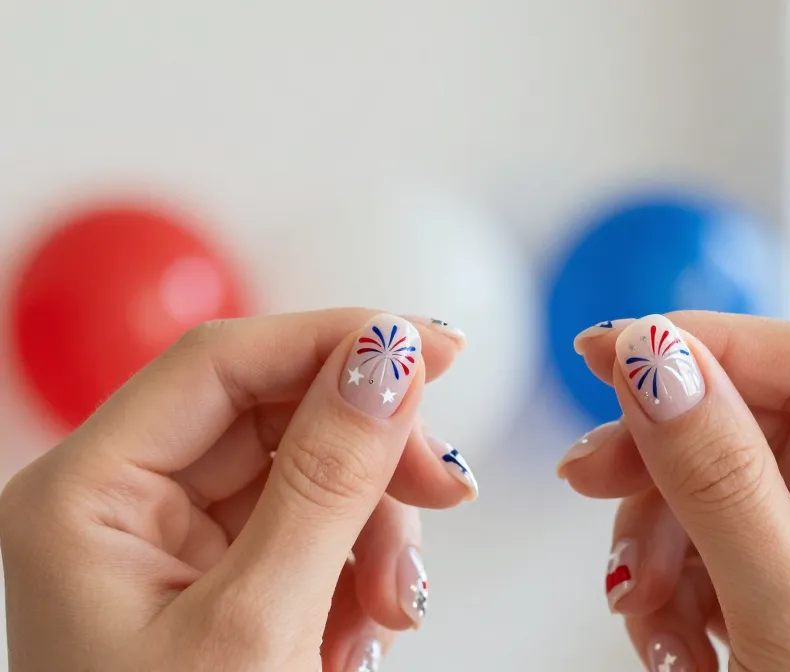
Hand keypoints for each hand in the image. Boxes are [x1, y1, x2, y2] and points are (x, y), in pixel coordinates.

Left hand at [0, 310, 476, 671]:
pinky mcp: (220, 578)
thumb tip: (388, 359)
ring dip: (374, 527)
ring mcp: (173, 543)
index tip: (433, 349)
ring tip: (395, 609)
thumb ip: (328, 482)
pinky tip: (362, 630)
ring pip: (306, 472)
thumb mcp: (260, 627)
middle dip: (370, 453)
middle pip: (274, 413)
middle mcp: (121, 503)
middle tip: (447, 490)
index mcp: (83, 496)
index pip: (221, 361)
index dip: (335, 338)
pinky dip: (357, 569)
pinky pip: (311, 530)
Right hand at [563, 313, 789, 670]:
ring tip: (644, 616)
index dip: (707, 345)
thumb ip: (722, 484)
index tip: (608, 351)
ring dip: (666, 544)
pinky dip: (684, 591)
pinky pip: (734, 560)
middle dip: (667, 463)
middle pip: (764, 430)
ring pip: (734, 497)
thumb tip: (654, 363)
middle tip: (586, 479)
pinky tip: (673, 644)